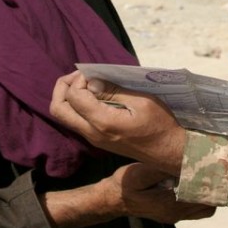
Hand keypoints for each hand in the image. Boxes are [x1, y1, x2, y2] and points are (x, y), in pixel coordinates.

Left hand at [51, 71, 185, 173]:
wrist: (170, 152)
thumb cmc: (161, 125)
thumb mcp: (142, 101)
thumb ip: (114, 92)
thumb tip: (91, 83)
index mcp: (102, 123)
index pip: (73, 96)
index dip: (79, 80)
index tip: (95, 74)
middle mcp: (92, 133)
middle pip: (57, 110)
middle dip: (62, 87)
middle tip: (80, 76)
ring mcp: (93, 139)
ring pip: (65, 116)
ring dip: (70, 96)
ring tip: (88, 83)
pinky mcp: (98, 139)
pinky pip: (76, 120)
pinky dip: (78, 104)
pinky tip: (95, 95)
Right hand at [102, 162, 214, 223]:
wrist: (113, 199)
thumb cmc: (125, 184)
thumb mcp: (139, 172)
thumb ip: (159, 169)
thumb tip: (180, 160)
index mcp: (168, 204)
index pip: (200, 197)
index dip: (211, 182)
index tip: (215, 165)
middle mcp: (176, 214)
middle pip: (207, 205)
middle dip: (214, 188)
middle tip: (214, 166)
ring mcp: (175, 216)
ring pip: (204, 209)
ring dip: (209, 193)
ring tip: (207, 173)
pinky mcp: (174, 214)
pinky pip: (197, 210)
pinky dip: (202, 198)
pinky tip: (196, 181)